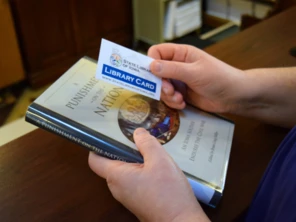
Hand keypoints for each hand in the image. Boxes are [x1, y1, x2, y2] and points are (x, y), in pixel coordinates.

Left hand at [88, 128, 208, 221]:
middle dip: (122, 149)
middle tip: (137, 139)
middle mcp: (117, 188)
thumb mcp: (160, 160)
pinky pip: (133, 181)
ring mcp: (127, 196)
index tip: (110, 135)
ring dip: (134, 160)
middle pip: (111, 163)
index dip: (98, 145)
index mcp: (116, 176)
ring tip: (150, 151)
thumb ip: (147, 143)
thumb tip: (137, 132)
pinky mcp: (138, 201)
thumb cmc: (168, 192)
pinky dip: (141, 170)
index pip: (95, 160)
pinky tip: (157, 167)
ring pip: (124, 172)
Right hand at [148, 43, 245, 112]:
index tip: (153, 75)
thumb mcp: (194, 72)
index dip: (151, 62)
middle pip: (156, 73)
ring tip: (179, 99)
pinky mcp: (181, 93)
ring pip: (161, 87)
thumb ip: (172, 69)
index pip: (157, 52)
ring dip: (168, 96)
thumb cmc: (218, 78)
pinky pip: (169, 98)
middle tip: (169, 91)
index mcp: (181, 54)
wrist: (234, 97)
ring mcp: (179, 80)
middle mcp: (177, 66)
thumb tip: (151, 66)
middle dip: (160, 84)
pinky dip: (173, 102)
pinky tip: (183, 104)